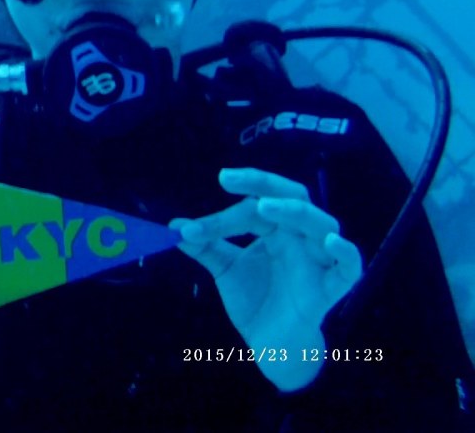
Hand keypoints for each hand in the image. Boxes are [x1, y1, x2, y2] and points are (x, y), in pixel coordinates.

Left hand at [169, 167, 362, 390]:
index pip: (254, 206)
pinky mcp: (332, 286)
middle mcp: (299, 236)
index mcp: (275, 228)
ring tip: (267, 207)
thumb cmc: (254, 298)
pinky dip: (345, 251)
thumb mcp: (225, 268)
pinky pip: (350, 265)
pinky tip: (330, 241)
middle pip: (292, 198)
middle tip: (230, 181)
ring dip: (295, 212)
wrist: (269, 342)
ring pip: (321, 222)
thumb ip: (204, 246)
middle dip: (264, 185)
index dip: (222, 215)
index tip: (190, 228)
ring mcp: (318, 259)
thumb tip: (173, 226)